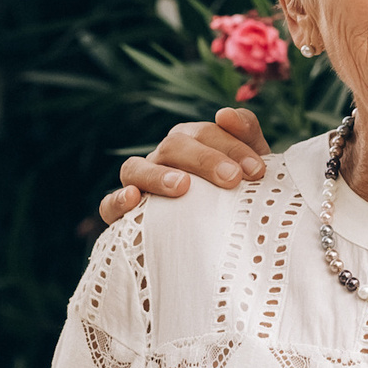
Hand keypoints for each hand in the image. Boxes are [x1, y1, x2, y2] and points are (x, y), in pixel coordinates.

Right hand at [97, 108, 269, 224]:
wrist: (228, 253)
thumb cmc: (239, 204)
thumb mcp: (251, 174)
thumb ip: (247, 138)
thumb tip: (226, 113)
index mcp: (193, 145)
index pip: (207, 132)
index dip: (232, 146)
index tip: (258, 171)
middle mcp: (164, 161)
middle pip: (174, 145)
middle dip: (206, 158)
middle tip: (233, 179)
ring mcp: (141, 187)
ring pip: (135, 167)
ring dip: (158, 174)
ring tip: (183, 186)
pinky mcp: (124, 219)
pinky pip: (109, 205)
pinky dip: (117, 199)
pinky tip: (135, 199)